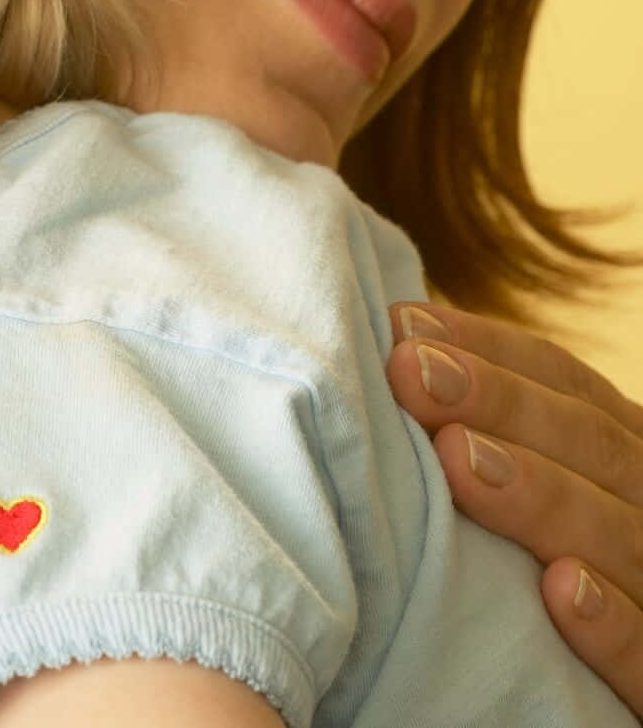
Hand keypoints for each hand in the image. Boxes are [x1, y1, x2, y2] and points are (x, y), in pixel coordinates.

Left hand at [385, 301, 642, 713]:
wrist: (577, 703)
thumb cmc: (536, 590)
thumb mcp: (531, 501)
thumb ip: (484, 440)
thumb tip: (397, 345)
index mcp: (626, 469)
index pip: (573, 392)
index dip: (493, 353)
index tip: (400, 327)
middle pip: (595, 448)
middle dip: (501, 403)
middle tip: (407, 371)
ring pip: (622, 537)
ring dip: (542, 495)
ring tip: (458, 457)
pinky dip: (616, 623)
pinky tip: (562, 593)